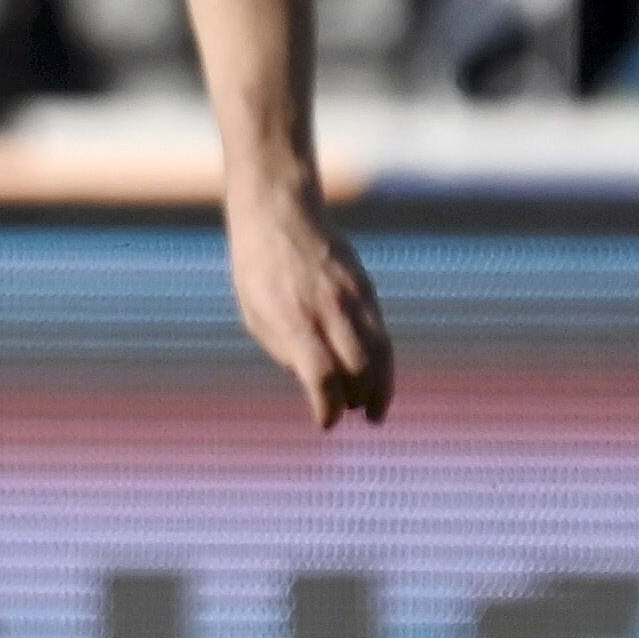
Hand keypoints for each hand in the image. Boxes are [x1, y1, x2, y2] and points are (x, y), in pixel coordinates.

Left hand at [226, 190, 393, 428]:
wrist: (278, 214)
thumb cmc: (258, 270)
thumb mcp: (255, 315)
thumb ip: (285, 350)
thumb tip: (316, 382)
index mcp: (293, 320)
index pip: (321, 376)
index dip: (327, 407)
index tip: (326, 423)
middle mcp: (328, 310)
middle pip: (359, 368)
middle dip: (360, 399)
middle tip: (356, 414)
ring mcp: (352, 297)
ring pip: (380, 351)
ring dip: (382, 386)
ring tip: (375, 408)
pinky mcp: (365, 287)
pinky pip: (381, 331)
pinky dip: (383, 359)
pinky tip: (376, 374)